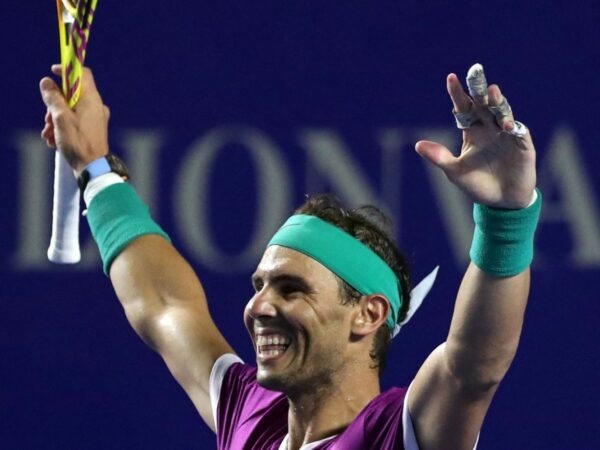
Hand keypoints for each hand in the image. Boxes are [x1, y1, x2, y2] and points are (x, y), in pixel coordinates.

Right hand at [40, 65, 109, 174]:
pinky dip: (63, 128)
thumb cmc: (79, 142)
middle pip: (71, 94)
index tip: (53, 73)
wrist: (93, 168)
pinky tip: (54, 141)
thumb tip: (47, 82)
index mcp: (92, 99)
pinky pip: (75, 122)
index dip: (67, 70)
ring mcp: (95, 119)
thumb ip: (53, 98)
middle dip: (54, 105)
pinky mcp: (92, 130)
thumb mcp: (61, 118)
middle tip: (48, 120)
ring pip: (70, 110)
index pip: (82, 74)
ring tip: (49, 134)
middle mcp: (96, 107)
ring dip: (55, 120)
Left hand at [415, 67, 535, 208]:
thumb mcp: (455, 172)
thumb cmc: (477, 185)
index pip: (463, 107)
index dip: (458, 93)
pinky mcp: (522, 145)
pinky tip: (504, 125)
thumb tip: (417, 144)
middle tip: (475, 70)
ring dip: (497, 102)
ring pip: (502, 112)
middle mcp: (489, 128)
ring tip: (492, 91)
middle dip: (479, 87)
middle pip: (483, 103)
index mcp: (471, 131)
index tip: (451, 78)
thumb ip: (439, 158)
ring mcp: (506, 134)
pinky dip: (511, 126)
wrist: (501, 203)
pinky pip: (517, 131)